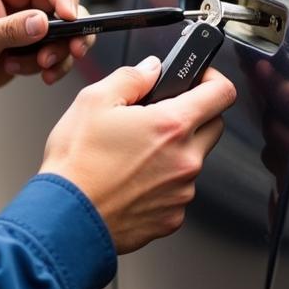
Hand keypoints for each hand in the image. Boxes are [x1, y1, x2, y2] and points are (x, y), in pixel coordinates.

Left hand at [0, 0, 94, 99]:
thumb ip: (10, 30)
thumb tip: (43, 24)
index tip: (69, 21)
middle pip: (67, 1)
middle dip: (67, 31)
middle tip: (62, 52)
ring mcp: (32, 15)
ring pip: (69, 28)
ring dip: (59, 52)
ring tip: (38, 67)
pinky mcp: (37, 38)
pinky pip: (63, 48)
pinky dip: (56, 64)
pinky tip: (39, 74)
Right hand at [41, 58, 236, 253]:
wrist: (66, 219)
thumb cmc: (76, 164)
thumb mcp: (94, 101)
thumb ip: (131, 77)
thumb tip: (150, 69)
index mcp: (171, 126)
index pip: (222, 94)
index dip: (212, 80)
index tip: (198, 80)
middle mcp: (185, 160)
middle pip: (213, 127)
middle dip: (194, 116)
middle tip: (159, 116)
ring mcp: (181, 192)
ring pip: (193, 161)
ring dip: (174, 152)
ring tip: (133, 154)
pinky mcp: (172, 217)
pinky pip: (177, 192)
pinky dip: (161, 183)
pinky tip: (131, 181)